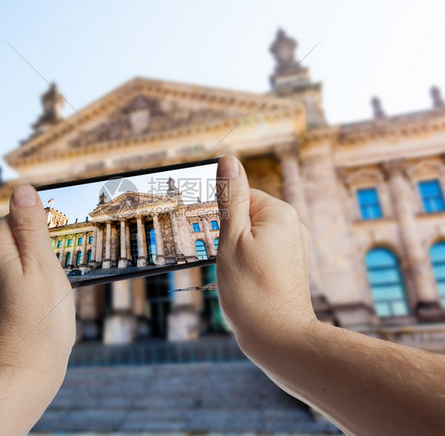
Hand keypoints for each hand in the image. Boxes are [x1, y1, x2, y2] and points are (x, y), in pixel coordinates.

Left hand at [0, 184, 75, 387]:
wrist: (22, 375)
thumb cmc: (39, 322)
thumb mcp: (42, 266)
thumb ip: (31, 227)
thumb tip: (22, 189)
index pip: (17, 215)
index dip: (44, 221)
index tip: (66, 235)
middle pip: (16, 237)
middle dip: (42, 243)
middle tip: (67, 261)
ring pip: (17, 259)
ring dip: (39, 264)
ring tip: (59, 284)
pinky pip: (15, 280)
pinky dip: (32, 282)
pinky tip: (47, 299)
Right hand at [215, 155, 316, 364]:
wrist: (279, 338)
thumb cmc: (250, 290)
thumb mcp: (231, 238)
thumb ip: (229, 198)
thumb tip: (229, 161)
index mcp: (279, 213)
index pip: (239, 195)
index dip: (218, 214)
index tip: (206, 233)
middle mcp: (292, 226)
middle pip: (246, 215)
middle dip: (227, 232)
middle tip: (218, 257)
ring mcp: (293, 248)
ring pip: (251, 236)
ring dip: (234, 249)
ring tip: (231, 273)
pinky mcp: (289, 266)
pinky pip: (261, 252)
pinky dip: (246, 261)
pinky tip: (240, 281)